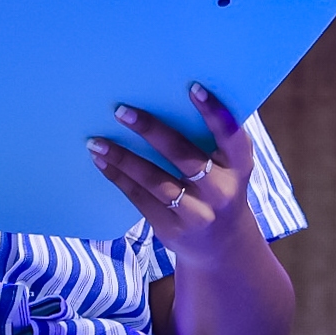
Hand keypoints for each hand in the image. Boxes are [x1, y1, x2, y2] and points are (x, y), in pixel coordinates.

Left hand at [91, 84, 257, 264]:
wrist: (222, 246)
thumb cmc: (220, 186)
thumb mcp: (229, 166)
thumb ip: (213, 138)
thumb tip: (170, 94)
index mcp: (239, 166)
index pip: (231, 136)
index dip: (214, 113)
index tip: (192, 88)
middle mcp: (221, 190)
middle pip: (183, 156)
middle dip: (151, 131)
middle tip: (121, 110)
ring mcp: (196, 213)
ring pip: (154, 180)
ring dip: (123, 158)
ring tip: (96, 141)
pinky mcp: (171, 228)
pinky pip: (140, 198)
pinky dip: (118, 177)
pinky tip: (101, 161)